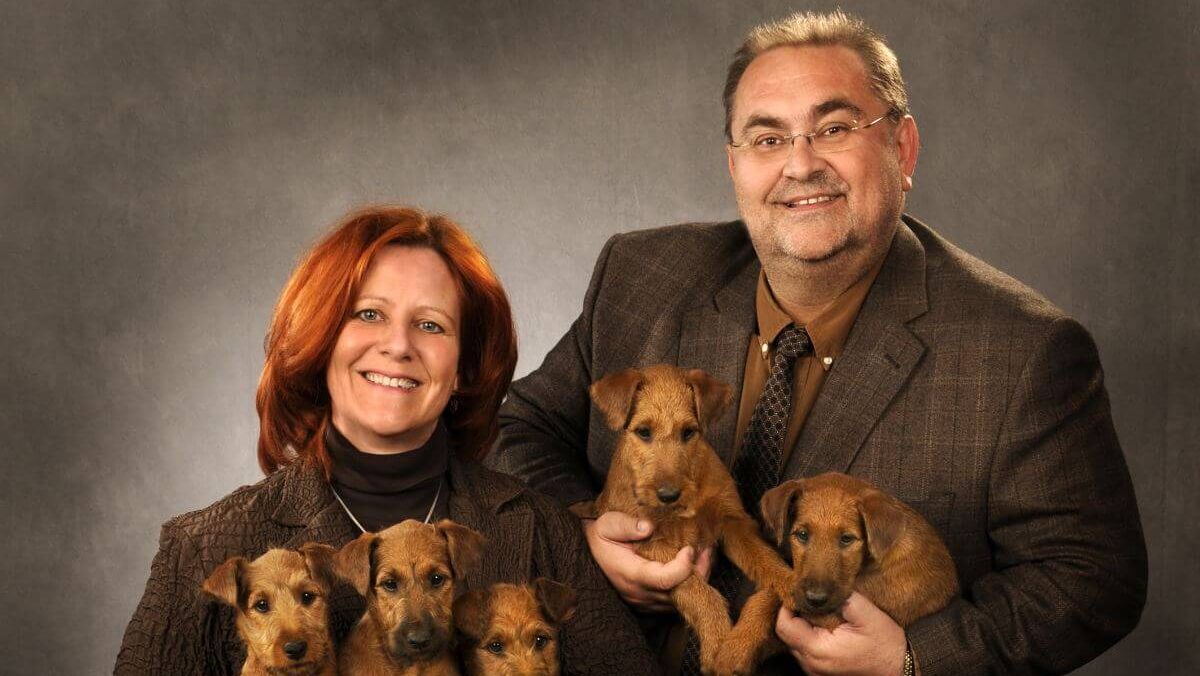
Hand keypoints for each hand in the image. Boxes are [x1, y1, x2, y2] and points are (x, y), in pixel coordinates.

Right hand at [582, 511, 712, 611]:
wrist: (588, 552)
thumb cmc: (601, 535)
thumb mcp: (609, 524)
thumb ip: (627, 525)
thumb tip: (648, 526)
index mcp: (632, 574)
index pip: (665, 579)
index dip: (683, 566)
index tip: (689, 548)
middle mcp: (640, 593)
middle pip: (679, 592)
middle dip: (697, 572)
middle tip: (705, 550)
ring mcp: (645, 601)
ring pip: (680, 599)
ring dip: (696, 579)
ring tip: (703, 555)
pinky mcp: (648, 603)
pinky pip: (674, 601)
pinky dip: (687, 585)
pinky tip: (691, 566)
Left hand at [775, 592, 906, 675]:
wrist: (901, 669)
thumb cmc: (885, 644)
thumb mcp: (866, 614)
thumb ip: (841, 597)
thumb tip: (821, 586)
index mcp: (818, 649)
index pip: (784, 626)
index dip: (787, 606)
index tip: (798, 592)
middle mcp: (812, 664)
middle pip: (787, 634)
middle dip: (796, 614)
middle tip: (810, 598)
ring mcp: (815, 671)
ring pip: (796, 643)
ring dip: (803, 626)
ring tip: (820, 612)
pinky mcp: (822, 673)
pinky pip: (806, 651)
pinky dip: (811, 637)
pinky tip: (826, 626)